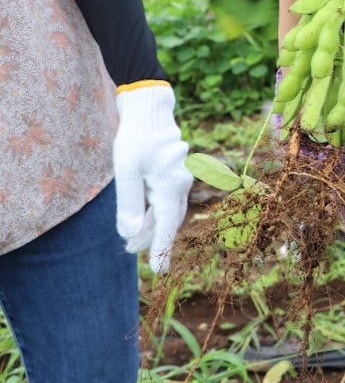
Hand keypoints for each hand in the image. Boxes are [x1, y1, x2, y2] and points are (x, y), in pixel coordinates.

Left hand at [113, 82, 191, 273]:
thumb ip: (128, 203)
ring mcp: (180, 179)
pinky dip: (154, 212)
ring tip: (129, 239)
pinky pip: (167, 201)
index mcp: (172, 185)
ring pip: (168, 211)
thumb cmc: (136, 137)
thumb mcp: (126, 170)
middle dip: (150, 238)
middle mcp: (181, 185)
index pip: (166, 225)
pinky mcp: (174, 175)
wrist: (150, 110)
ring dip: (150, 226)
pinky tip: (140, 217)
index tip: (159, 272)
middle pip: (168, 221)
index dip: (161, 250)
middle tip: (127, 250)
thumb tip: (129, 233)